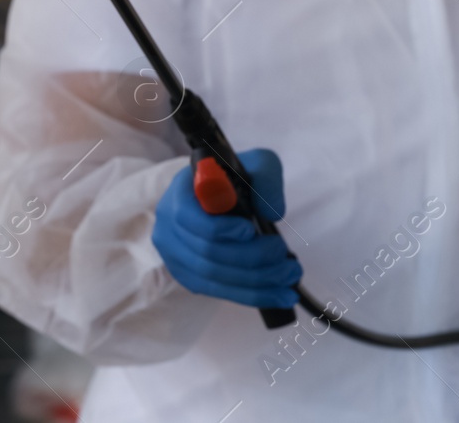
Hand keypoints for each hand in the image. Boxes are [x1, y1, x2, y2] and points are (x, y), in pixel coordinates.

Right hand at [152, 148, 300, 308]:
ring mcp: (174, 254)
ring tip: (290, 277)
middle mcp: (169, 224)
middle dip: (252, 259)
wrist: (220, 196)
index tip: (250, 230)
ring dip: (256, 281)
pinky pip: (217, 291)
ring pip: (213, 276)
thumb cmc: (237, 178)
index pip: (188, 216)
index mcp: (181, 191)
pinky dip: (250, 294)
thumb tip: (271, 212)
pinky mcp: (187, 275)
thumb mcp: (257, 163)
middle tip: (284, 256)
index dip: (219, 228)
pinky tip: (278, 294)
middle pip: (206, 252)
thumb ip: (266, 178)